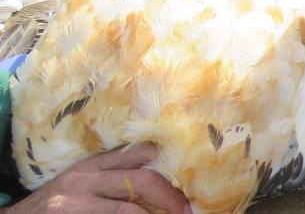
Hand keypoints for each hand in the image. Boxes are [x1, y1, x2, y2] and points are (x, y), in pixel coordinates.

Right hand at [4, 144, 189, 213]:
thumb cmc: (57, 205)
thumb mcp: (82, 183)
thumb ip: (115, 177)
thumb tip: (162, 182)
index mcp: (93, 164)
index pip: (141, 154)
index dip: (170, 165)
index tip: (190, 179)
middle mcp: (86, 178)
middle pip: (143, 180)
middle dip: (171, 197)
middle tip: (187, 211)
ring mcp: (76, 202)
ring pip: (130, 210)